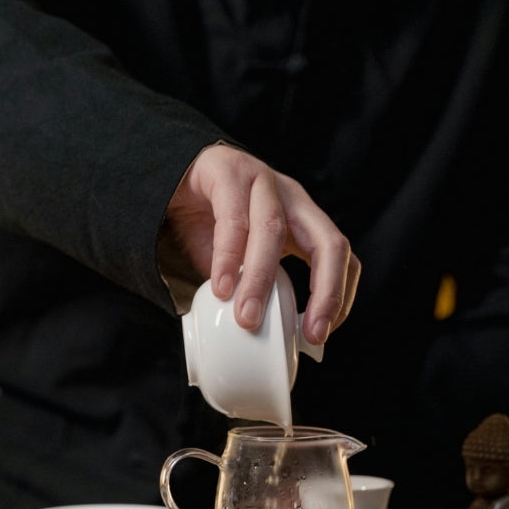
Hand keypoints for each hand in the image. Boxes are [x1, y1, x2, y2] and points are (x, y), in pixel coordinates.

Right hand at [165, 143, 359, 344]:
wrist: (167, 180)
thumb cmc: (207, 221)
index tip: (318, 335)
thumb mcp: (239, 260)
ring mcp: (261, 180)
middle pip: (328, 242)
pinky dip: (228, 257)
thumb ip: (254, 287)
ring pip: (274, 230)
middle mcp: (291, 197)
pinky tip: (221, 285)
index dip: (339, 296)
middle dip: (326, 292)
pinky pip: (232, 218)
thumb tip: (261, 336)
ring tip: (247, 317)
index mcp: (302, 219)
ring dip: (262, 280)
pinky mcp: (226, 172)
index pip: (340, 256)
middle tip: (309, 334)